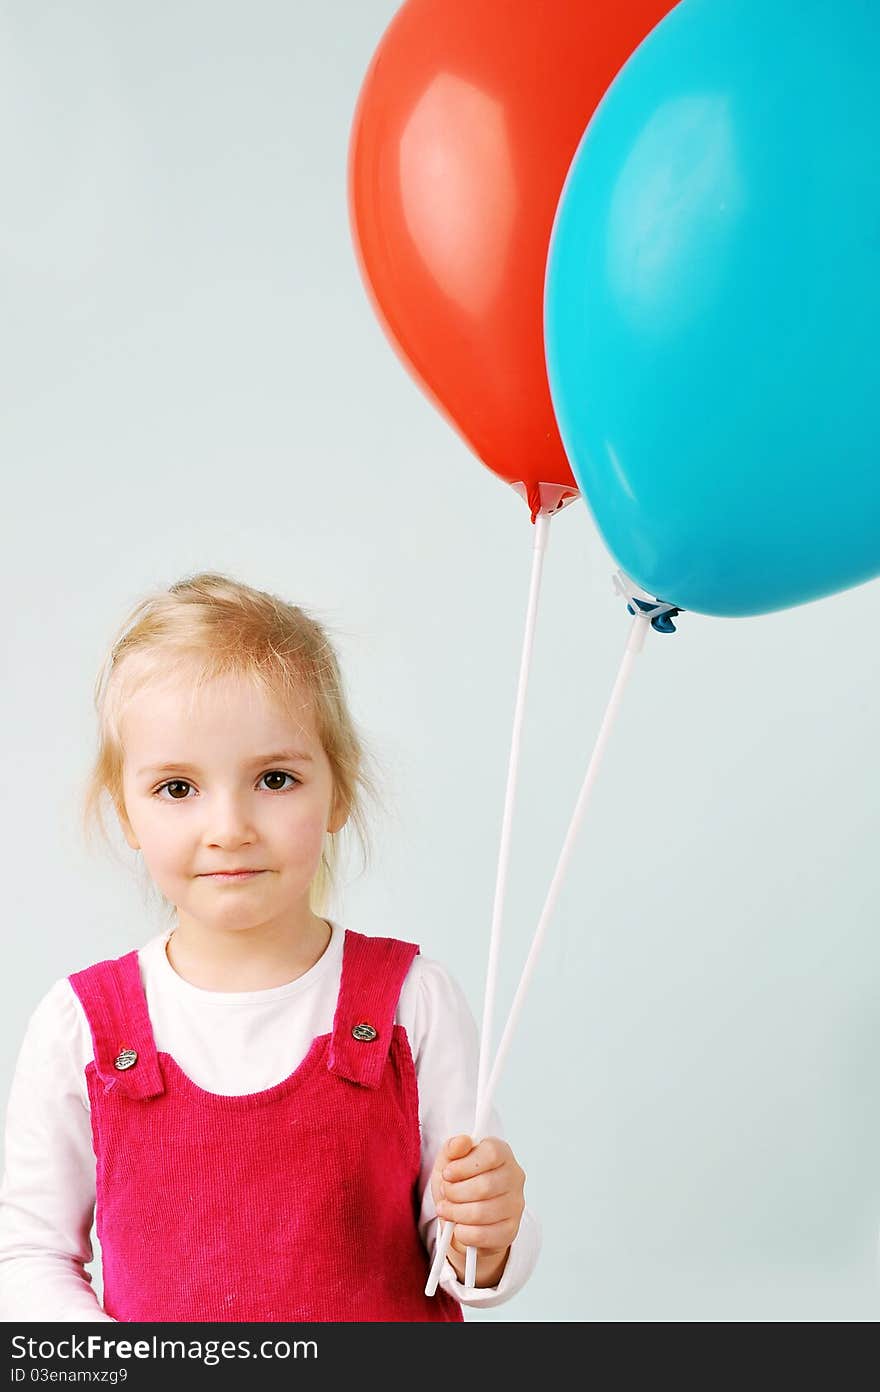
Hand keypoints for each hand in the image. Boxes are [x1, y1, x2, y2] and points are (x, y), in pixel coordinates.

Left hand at [430, 1133, 525, 1287]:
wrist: (463, 1215)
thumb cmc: (459, 1182)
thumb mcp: (449, 1160)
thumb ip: (453, 1147)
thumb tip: (462, 1142)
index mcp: (502, 1153)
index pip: (491, 1154)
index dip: (464, 1165)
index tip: (447, 1173)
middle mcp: (514, 1177)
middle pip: (485, 1186)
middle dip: (455, 1192)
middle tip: (445, 1193)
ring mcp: (515, 1205)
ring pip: (482, 1212)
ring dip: (456, 1213)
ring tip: (446, 1210)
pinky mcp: (510, 1230)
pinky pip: (484, 1235)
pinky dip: (464, 1233)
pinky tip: (458, 1227)